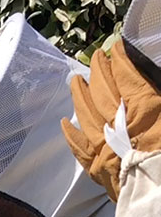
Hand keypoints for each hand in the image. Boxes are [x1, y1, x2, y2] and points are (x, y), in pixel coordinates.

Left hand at [61, 40, 160, 200]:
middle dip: (99, 71)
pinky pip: (78, 146)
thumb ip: (156, 99)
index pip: (126, 76)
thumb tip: (148, 89)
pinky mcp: (96, 170)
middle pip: (103, 92)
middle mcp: (118, 126)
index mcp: (144, 111)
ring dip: (81, 94)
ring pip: (86, 114)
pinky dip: (71, 132)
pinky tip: (65, 121)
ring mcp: (103, 149)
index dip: (121, 59)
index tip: (116, 46)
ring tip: (76, 80)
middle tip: (96, 56)